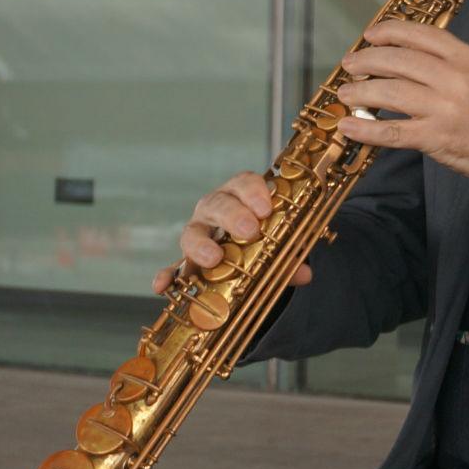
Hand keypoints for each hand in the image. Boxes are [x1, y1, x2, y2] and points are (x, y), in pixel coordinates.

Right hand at [151, 172, 313, 293]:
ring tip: (214, 258)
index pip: (244, 182)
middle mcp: (215, 209)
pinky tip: (163, 286)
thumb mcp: (279, 242)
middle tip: (249, 230)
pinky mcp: (186, 258)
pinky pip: (172, 265)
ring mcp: (198, 232)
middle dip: (233, 215)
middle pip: (217, 205)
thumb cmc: (264, 236)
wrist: (247, 249)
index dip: (254, 192)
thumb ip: (290, 255)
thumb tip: (305, 274)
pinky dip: (167, 275)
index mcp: (240, 196)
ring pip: (192, 231)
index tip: (266, 208)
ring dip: (202, 244)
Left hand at [333, 19, 468, 185]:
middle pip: (399, 61)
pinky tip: (349, 127)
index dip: (391, 32)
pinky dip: (366, 129)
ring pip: (390, 93)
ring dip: (361, 93)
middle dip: (367, 61)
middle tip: (350, 64)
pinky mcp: (435, 137)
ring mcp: (444, 108)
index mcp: (467, 58)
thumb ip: (448, 60)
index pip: (422, 35)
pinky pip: (392, 132)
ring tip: (346, 95)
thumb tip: (405, 56)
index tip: (371, 35)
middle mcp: (454, 78)